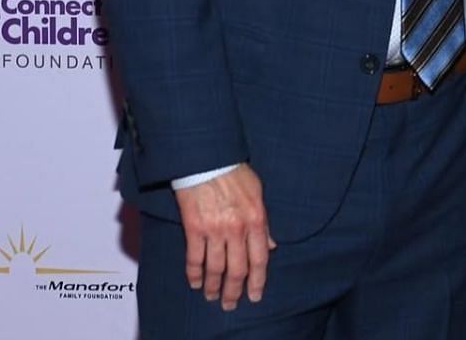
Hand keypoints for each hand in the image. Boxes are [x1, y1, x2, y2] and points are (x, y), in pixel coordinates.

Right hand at [172, 163, 274, 310]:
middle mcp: (237, 229)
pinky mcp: (194, 229)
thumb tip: (271, 245)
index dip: (257, 281)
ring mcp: (215, 230)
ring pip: (215, 268)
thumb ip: (264, 222)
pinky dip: (194, 273)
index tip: (255, 295)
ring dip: (213, 286)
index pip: (260, 259)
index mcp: (256, 220)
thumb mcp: (258, 194)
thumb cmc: (235, 174)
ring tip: (212, 297)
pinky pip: (194, 257)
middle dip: (234, 290)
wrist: (207, 161)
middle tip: (231, 304)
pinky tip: (195, 283)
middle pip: (238, 269)